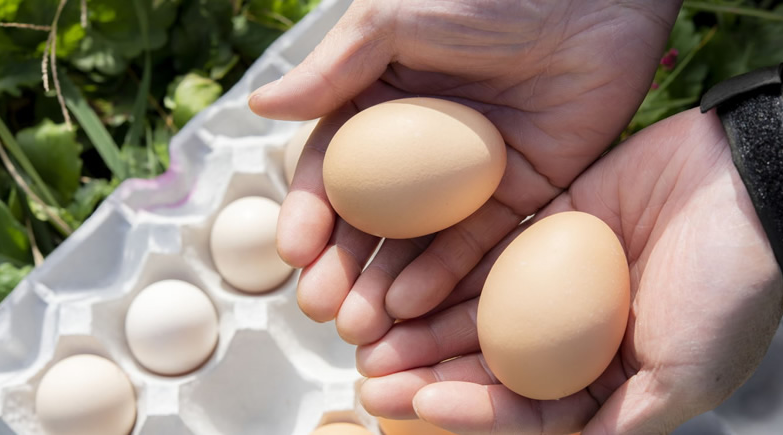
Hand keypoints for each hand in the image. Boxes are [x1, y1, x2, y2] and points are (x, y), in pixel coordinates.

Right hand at [248, 0, 682, 343]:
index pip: (337, 171)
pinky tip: (411, 307)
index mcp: (383, 104)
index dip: (311, 214)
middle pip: (373, 221)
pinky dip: (445, 278)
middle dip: (343, 268)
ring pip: (419, 245)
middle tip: (322, 309)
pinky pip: (479, 244)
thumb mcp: (394, 21)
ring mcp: (471, 176)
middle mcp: (423, 148)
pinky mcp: (522, 194)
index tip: (293, 254)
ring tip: (359, 327)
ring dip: (385, 288)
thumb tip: (260, 108)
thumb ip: (332, 71)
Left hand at [354, 109, 782, 433]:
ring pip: (478, 309)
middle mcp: (575, 331)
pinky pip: (486, 251)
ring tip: (372, 336)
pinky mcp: (545, 224)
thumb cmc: (732, 284)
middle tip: (372, 379)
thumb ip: (623, 420)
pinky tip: (403, 283)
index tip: (421, 404)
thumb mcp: (687, 373)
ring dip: (424, 326)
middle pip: (488, 362)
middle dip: (429, 374)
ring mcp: (557, 276)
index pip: (526, 407)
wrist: (751, 183)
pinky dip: (446, 269)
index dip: (470, 410)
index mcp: (609, 376)